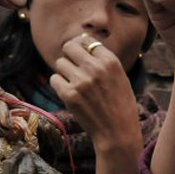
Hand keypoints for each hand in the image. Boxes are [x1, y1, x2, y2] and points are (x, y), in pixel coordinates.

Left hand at [49, 35, 142, 152]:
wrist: (118, 132)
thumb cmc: (120, 105)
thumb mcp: (120, 77)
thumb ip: (103, 60)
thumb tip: (81, 42)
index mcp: (110, 61)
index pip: (86, 40)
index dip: (81, 48)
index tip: (81, 57)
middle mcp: (95, 68)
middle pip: (69, 47)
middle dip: (69, 56)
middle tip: (74, 69)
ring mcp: (81, 81)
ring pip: (59, 63)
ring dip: (64, 73)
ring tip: (74, 85)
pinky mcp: (69, 95)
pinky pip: (54, 80)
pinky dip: (59, 86)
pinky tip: (70, 94)